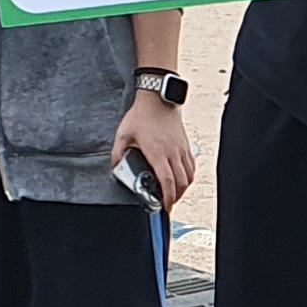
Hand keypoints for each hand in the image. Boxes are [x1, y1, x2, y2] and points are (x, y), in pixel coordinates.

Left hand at [111, 90, 195, 208]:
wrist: (157, 100)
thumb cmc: (141, 115)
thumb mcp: (123, 134)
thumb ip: (118, 152)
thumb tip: (115, 166)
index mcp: (157, 153)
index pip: (167, 181)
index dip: (168, 198)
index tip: (165, 207)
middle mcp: (172, 153)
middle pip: (181, 183)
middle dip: (176, 198)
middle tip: (167, 204)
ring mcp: (181, 149)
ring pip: (189, 176)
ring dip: (183, 189)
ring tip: (174, 194)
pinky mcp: (185, 146)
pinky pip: (191, 166)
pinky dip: (188, 177)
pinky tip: (181, 179)